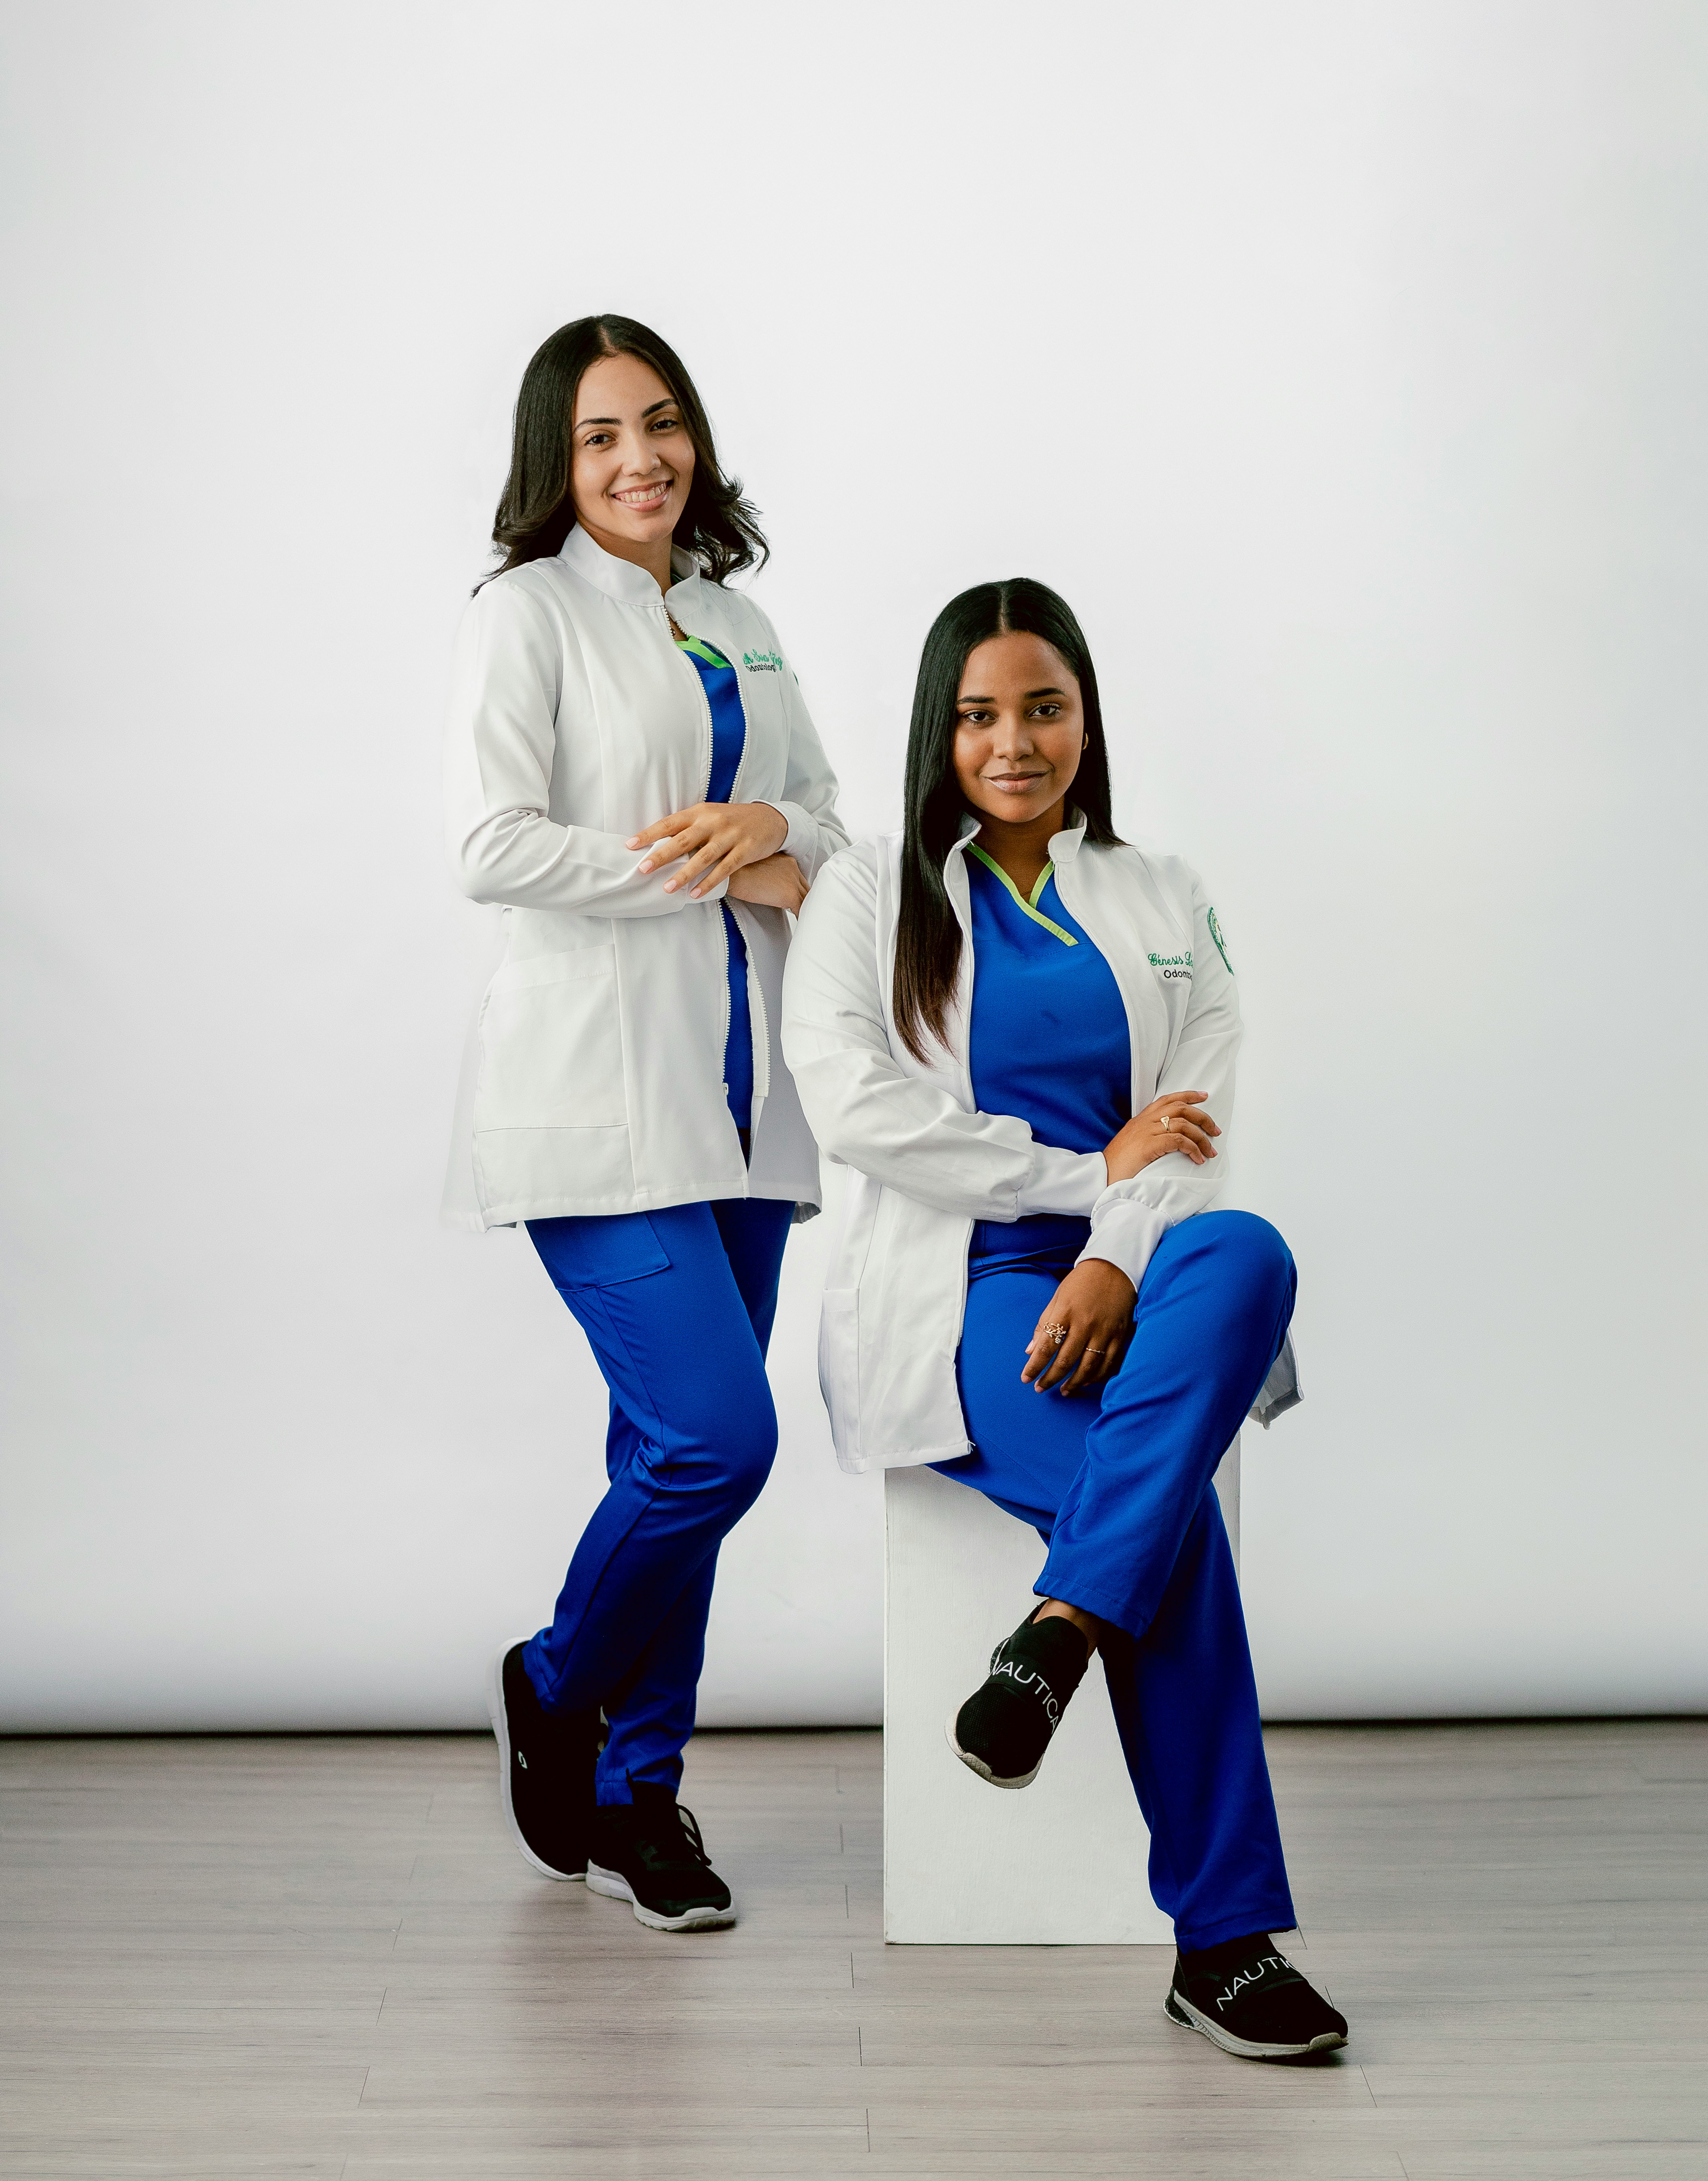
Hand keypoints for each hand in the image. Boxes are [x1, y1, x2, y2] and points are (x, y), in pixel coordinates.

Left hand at [628, 801, 787, 898]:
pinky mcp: (745, 850)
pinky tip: (695, 894)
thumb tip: (658, 843)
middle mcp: (713, 822)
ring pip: (703, 857)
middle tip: (643, 868)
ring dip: (684, 874)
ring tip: (667, 888)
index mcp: (700, 812)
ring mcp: (730, 836)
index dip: (650, 834)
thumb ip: (689, 827)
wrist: (771, 819)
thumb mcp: (710, 816)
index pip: (670, 822)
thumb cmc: (733, 820)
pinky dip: (709, 882)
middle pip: (683, 840)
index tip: (631, 845)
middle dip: (662, 855)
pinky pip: (724, 869)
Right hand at [726, 852, 807, 914]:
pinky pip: (801, 910)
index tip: (794, 901)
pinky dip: (800, 918)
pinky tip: (799, 925)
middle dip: (803, 901)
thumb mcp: (757, 870)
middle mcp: (792, 868)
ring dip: (803, 910)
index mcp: (786, 861)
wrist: (730, 873)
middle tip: (801, 913)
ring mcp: (793, 881)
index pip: (797, 879)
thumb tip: (769, 889)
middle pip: (804, 888)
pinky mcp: (790, 894)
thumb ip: (768, 877)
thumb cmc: (735, 872)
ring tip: (802, 921)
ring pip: (805, 899)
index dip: (796, 892)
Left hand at [1022, 1260, 1136, 1395]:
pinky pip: (1108, 1363)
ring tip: (1064, 1390)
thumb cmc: (1080, 1283)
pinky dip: (1097, 1376)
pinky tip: (1086, 1381)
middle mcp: (1085, 1323)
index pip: (1046, 1346)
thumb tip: (1030, 1351)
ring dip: (1074, 1382)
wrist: (1113, 1267)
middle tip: (1041, 1389)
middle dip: (1051, 1378)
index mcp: (1065, 1312)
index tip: (1026, 1378)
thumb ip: (1043, 1324)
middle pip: (1066, 1360)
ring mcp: (1105, 1330)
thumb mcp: (1057, 1298)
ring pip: (1088, 1366)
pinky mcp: (1120, 1335)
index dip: (1035, 1366)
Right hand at [1103, 1091, 1219, 1183]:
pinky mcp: (1149, 1145)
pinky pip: (1179, 1141)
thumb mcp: (1132, 1144)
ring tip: (1210, 1152)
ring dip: (1202, 1138)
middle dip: (1203, 1118)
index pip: (1167, 1099)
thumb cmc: (1117, 1165)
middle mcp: (1144, 1121)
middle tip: (1215, 1130)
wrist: (1101, 1176)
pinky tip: (1197, 1159)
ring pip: (1183, 1124)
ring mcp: (1146, 1132)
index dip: (1188, 1095)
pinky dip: (1193, 1149)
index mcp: (1140, 1119)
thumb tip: (1169, 1139)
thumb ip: (1148, 1136)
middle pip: (1181, 1108)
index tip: (1204, 1096)